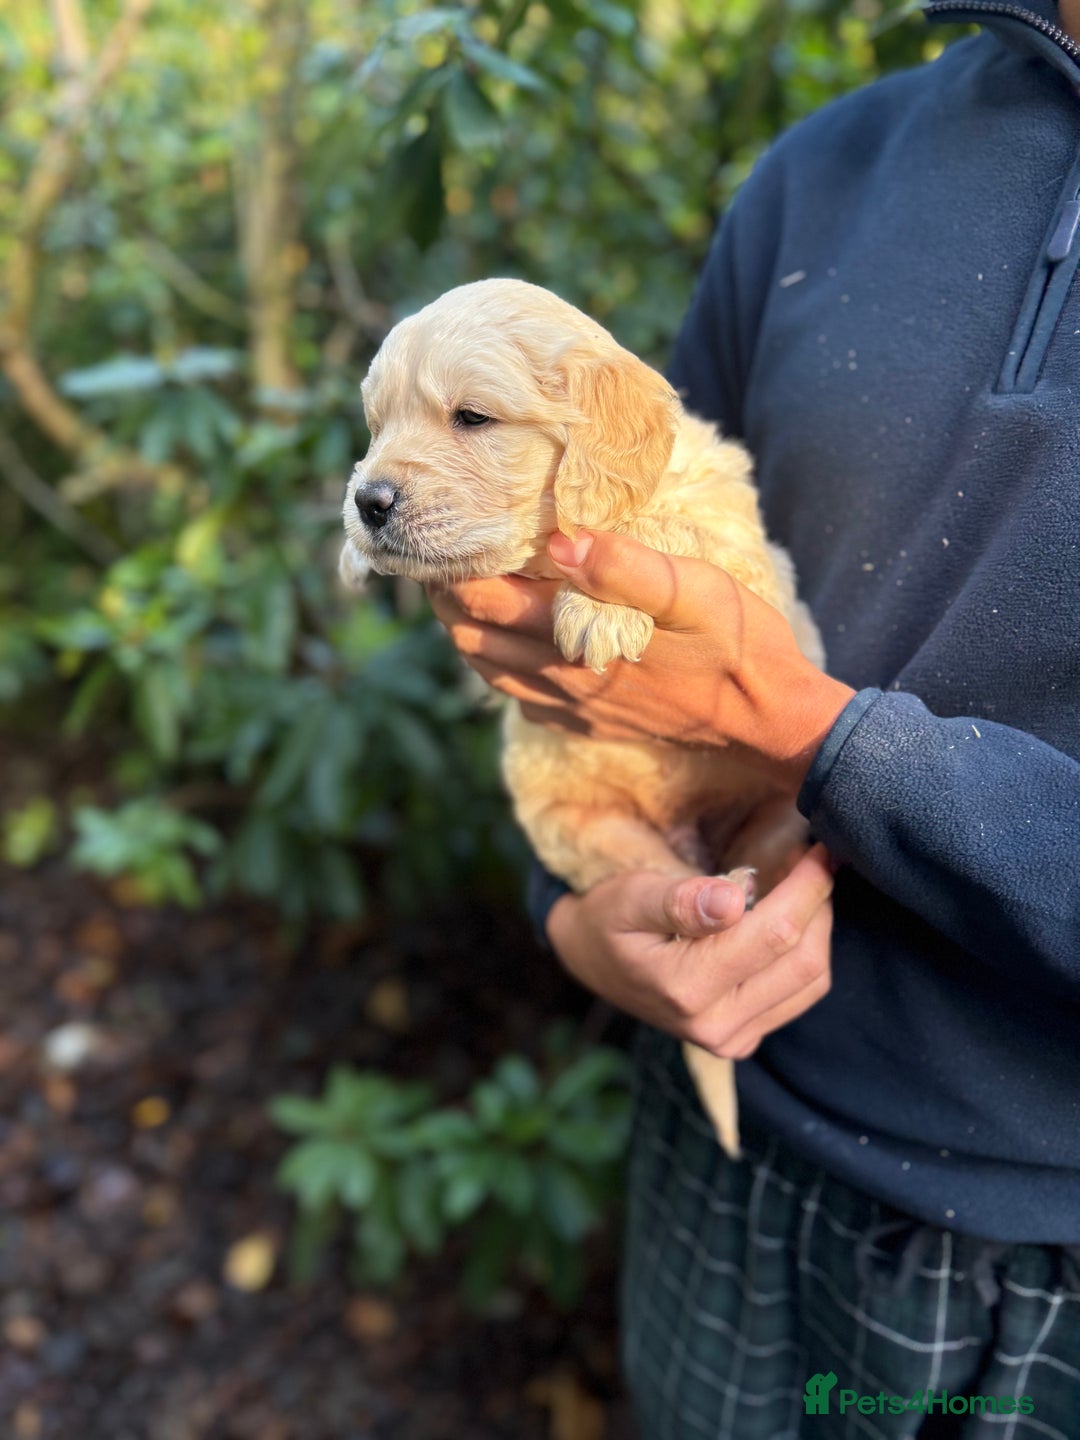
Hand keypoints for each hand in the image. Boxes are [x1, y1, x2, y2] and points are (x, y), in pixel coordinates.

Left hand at [428, 530, 854, 793]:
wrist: (765, 716)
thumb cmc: (735, 642)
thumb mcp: (691, 589)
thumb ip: (623, 566)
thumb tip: (558, 542)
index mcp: (574, 640)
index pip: (481, 602)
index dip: (452, 568)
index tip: (447, 529)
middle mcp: (560, 680)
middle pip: (469, 638)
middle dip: (447, 596)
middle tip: (447, 553)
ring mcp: (570, 707)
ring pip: (487, 669)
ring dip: (467, 630)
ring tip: (465, 588)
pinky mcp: (585, 722)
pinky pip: (518, 696)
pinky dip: (497, 664)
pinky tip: (509, 638)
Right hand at [547, 844, 834, 1058]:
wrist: (591, 963)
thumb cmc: (608, 920)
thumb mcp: (630, 898)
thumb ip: (679, 900)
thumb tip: (733, 898)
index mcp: (687, 989)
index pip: (774, 935)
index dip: (807, 887)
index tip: (820, 848)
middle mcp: (716, 1026)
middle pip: (803, 962)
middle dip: (819, 904)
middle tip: (815, 859)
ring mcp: (732, 1039)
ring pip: (811, 980)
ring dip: (818, 927)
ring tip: (803, 884)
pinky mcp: (744, 1039)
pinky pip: (799, 995)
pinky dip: (805, 952)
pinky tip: (788, 918)